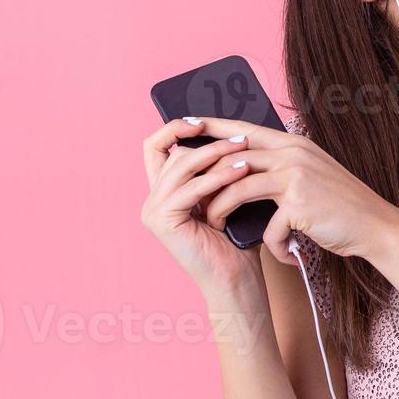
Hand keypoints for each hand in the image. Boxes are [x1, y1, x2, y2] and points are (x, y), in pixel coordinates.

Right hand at [141, 117, 262, 294]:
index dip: (175, 128)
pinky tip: (242, 171)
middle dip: (209, 143)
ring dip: (216, 155)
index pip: (156, 146)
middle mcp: (153, 199)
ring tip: (245, 150)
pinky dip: (218, 177)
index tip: (203, 121)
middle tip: (242, 139)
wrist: (237, 277)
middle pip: (174, 153)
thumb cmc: (237, 238)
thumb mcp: (226, 193)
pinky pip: (190, 188)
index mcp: (164, 190)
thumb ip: (219, 167)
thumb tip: (234, 129)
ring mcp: (153, 210)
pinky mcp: (161, 221)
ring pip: (181, 166)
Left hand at [190, 117, 398, 266]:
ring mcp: (295, 175)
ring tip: (215, 224)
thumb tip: (245, 166)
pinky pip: (267, 224)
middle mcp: (292, 152)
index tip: (187, 125)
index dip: (212, 127)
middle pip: (232, 156)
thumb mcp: (311, 173)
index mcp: (293, 143)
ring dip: (221, 210)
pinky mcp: (298, 202)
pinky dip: (270, 244)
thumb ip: (282, 165)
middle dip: (206, 177)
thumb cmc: (341, 205)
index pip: (242, 129)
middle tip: (189, 194)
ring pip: (238, 187)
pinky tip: (280, 254)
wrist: (375, 226)